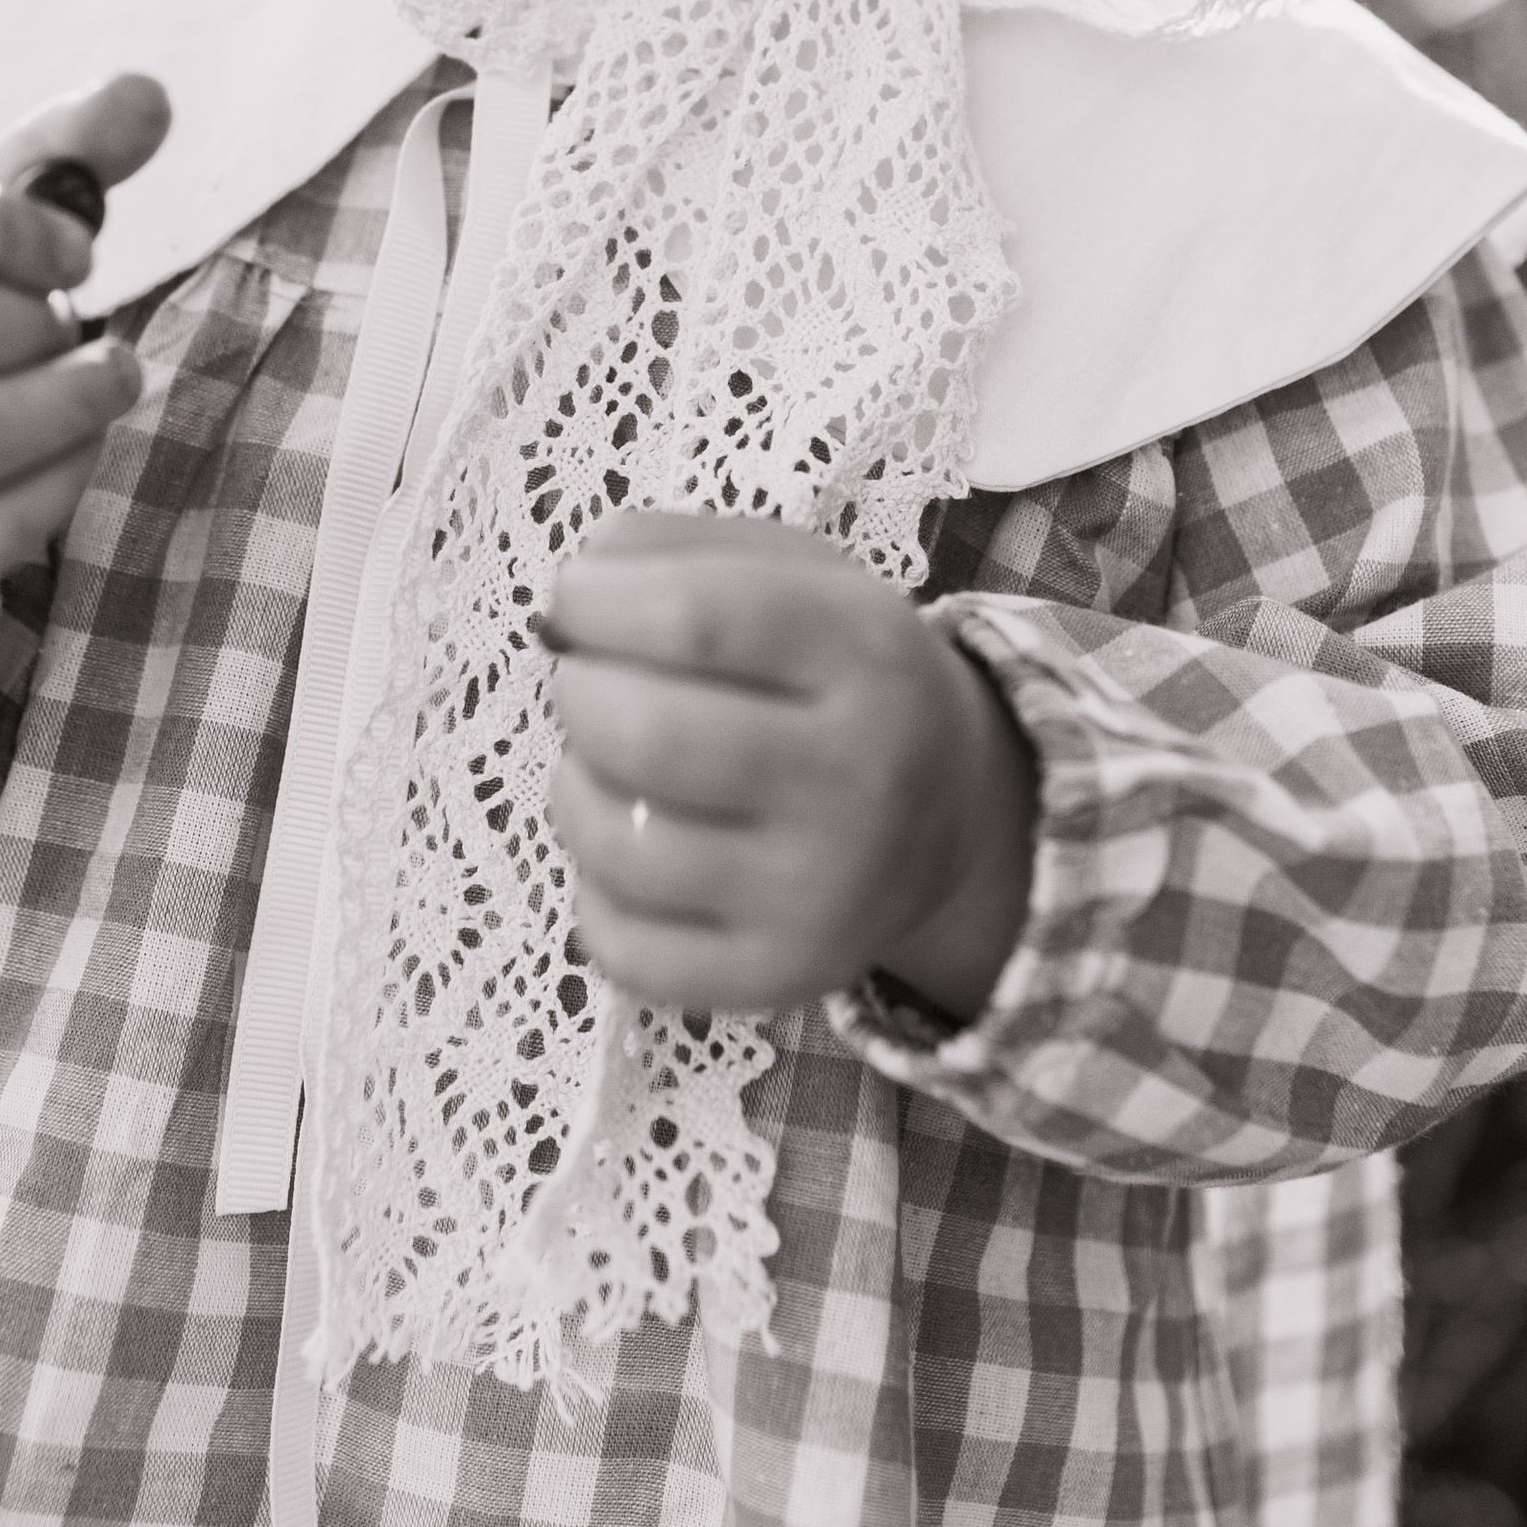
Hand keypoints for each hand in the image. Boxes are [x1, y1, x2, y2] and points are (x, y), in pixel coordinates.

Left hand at [542, 510, 1036, 1023]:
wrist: (951, 818)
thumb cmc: (838, 677)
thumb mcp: (798, 575)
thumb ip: (679, 549)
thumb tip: (578, 583)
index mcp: (868, 654)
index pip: (697, 617)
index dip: (599, 600)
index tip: (575, 599)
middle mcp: (861, 779)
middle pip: (647, 735)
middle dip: (578, 694)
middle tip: (587, 682)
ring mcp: (823, 894)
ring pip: (622, 844)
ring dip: (576, 788)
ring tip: (608, 765)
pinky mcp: (780, 976)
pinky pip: (622, 945)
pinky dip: (593, 890)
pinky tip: (631, 849)